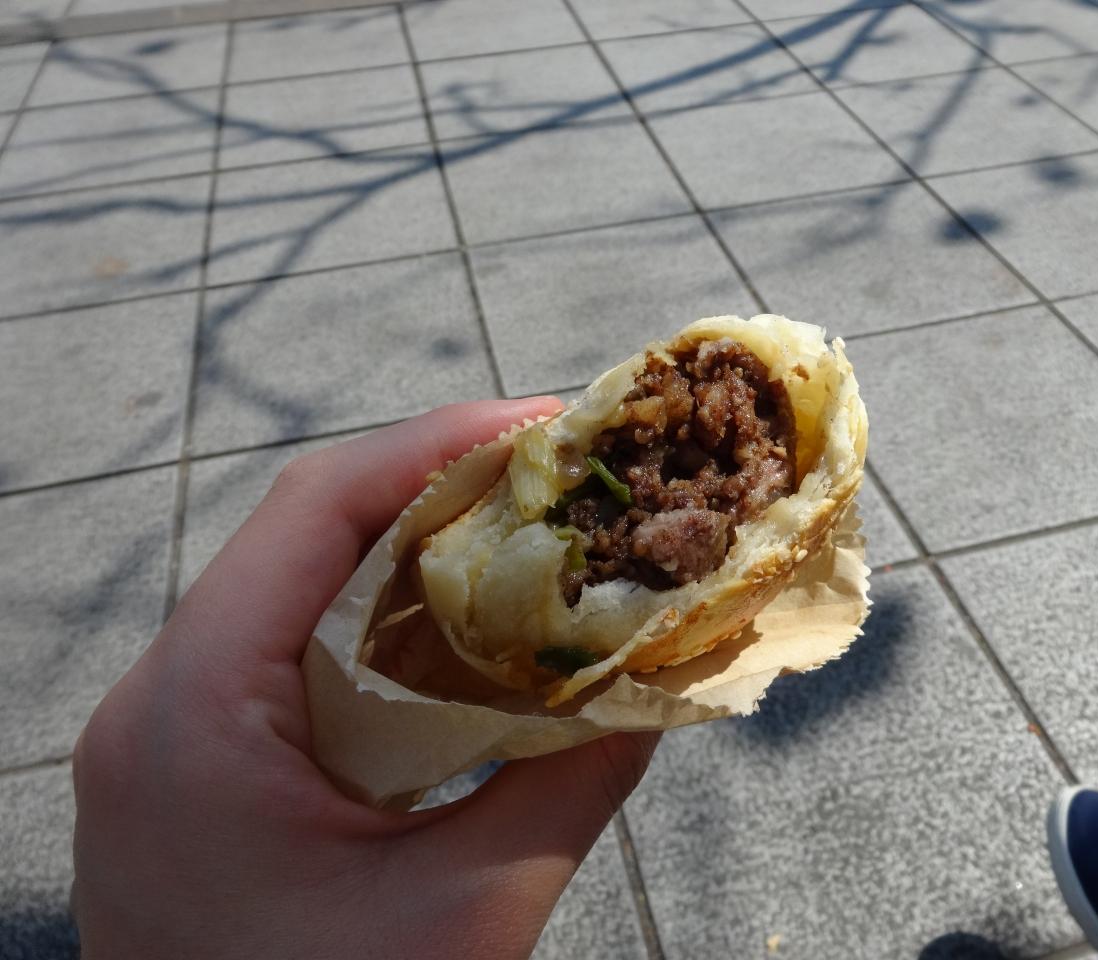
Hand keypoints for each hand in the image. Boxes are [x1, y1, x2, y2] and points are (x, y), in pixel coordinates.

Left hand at [71, 399, 659, 959]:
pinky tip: (474, 636)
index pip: (315, 510)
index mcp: (196, 710)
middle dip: (446, 491)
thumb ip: (572, 787)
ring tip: (538, 539)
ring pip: (306, 594)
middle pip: (309, 538)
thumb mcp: (465, 918)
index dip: (439, 444)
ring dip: (423, 558)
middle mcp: (164, 699)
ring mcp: (175, 735)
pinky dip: (394, 632)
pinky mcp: (205, 770)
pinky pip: (302, 661)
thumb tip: (668, 688)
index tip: (550, 425)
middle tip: (567, 478)